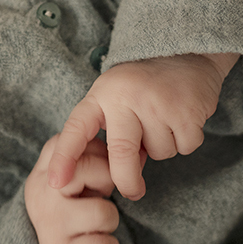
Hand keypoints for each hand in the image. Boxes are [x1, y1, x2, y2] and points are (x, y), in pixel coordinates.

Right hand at [26, 136, 120, 243]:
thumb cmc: (77, 212)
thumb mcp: (78, 182)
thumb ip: (94, 160)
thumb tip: (132, 152)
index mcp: (42, 174)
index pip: (65, 142)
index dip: (95, 150)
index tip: (102, 164)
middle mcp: (41, 196)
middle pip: (85, 168)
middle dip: (107, 180)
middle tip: (104, 193)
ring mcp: (51, 227)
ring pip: (102, 212)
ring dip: (112, 219)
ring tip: (100, 225)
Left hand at [47, 52, 236, 199]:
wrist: (185, 52)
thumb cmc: (142, 83)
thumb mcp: (115, 97)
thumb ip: (112, 132)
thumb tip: (123, 175)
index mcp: (103, 95)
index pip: (77, 129)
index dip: (65, 158)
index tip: (56, 183)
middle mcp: (127, 98)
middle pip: (121, 155)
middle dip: (126, 182)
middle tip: (132, 192)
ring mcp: (158, 105)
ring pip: (159, 153)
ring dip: (163, 146)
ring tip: (163, 117)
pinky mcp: (187, 112)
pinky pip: (184, 147)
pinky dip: (185, 141)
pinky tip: (182, 117)